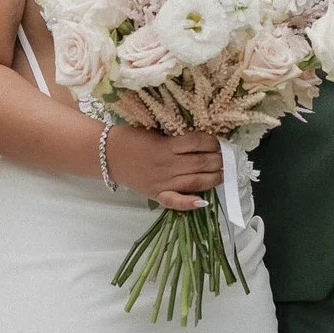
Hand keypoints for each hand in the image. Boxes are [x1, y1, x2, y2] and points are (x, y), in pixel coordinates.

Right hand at [108, 126, 222, 211]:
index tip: (218, 141)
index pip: (197, 142)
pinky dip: (189, 203)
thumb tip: (201, 138)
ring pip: (195, 181)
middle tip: (227, 158)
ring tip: (224, 173)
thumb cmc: (132, 138)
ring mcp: (162, 182)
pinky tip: (203, 202)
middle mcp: (167, 165)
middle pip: (200, 162)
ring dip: (213, 177)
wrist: (106, 155)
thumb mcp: (154, 130)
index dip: (212, 142)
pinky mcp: (156, 194)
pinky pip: (174, 201)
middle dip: (218, 160)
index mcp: (166, 145)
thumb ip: (175, 135)